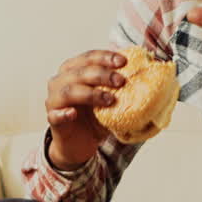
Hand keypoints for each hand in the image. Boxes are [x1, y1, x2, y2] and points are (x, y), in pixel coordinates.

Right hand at [45, 50, 125, 169]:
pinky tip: (73, 113)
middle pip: (79, 72)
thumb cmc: (93, 117)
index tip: (124, 62)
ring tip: (109, 100)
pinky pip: (55, 114)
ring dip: (90, 93)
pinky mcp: (53, 119)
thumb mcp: (108, 99)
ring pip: (68, 91)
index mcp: (73, 70)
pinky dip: (64, 113)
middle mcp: (60, 81)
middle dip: (102, 74)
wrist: (79, 144)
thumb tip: (149, 74)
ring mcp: (54, 100)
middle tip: (121, 81)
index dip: (105, 57)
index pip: (88, 57)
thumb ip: (119, 87)